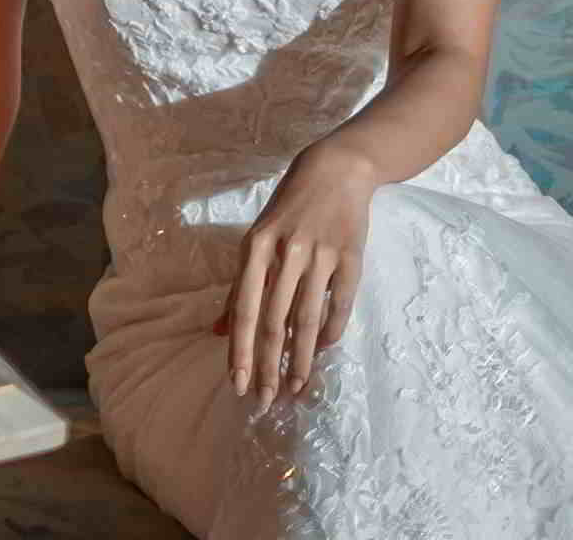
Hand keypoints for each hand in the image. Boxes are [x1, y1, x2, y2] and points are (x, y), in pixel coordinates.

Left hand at [218, 142, 378, 406]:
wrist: (337, 171)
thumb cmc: (289, 208)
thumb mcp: (257, 240)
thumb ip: (241, 287)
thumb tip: (220, 330)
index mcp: (256, 247)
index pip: (245, 310)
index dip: (242, 350)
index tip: (237, 384)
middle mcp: (286, 253)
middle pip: (275, 322)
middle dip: (268, 366)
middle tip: (264, 401)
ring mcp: (320, 256)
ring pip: (307, 321)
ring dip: (300, 361)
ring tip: (294, 390)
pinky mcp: (351, 259)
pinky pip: (339, 307)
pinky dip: (329, 334)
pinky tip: (321, 354)